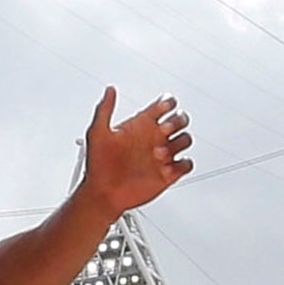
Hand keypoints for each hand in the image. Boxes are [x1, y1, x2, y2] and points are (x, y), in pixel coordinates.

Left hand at [82, 88, 192, 215]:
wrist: (101, 194)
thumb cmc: (98, 167)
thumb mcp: (97, 134)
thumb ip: (104, 111)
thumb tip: (109, 90)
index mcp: (142, 125)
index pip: (165, 104)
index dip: (167, 103)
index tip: (159, 110)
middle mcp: (154, 139)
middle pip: (180, 119)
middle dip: (176, 121)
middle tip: (162, 131)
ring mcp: (162, 156)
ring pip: (185, 140)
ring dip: (177, 144)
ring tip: (158, 155)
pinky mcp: (168, 174)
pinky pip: (186, 164)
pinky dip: (182, 164)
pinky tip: (166, 169)